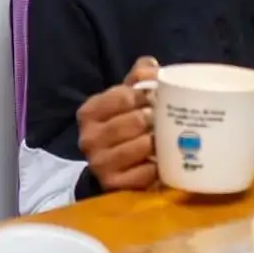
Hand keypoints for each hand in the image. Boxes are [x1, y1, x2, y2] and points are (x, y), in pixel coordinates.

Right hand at [76, 57, 160, 192]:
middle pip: (134, 120)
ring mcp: (99, 164)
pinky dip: (157, 168)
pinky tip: (160, 163)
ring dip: (158, 143)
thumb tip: (151, 66)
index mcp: (89, 112)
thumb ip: (138, 78)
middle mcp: (88, 138)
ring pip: (141, 145)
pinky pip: (145, 173)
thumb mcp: (126, 100)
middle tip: (165, 121)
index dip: (146, 95)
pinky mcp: (113, 185)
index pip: (124, 95)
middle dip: (155, 120)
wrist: (115, 169)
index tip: (157, 98)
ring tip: (164, 140)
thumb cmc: (125, 126)